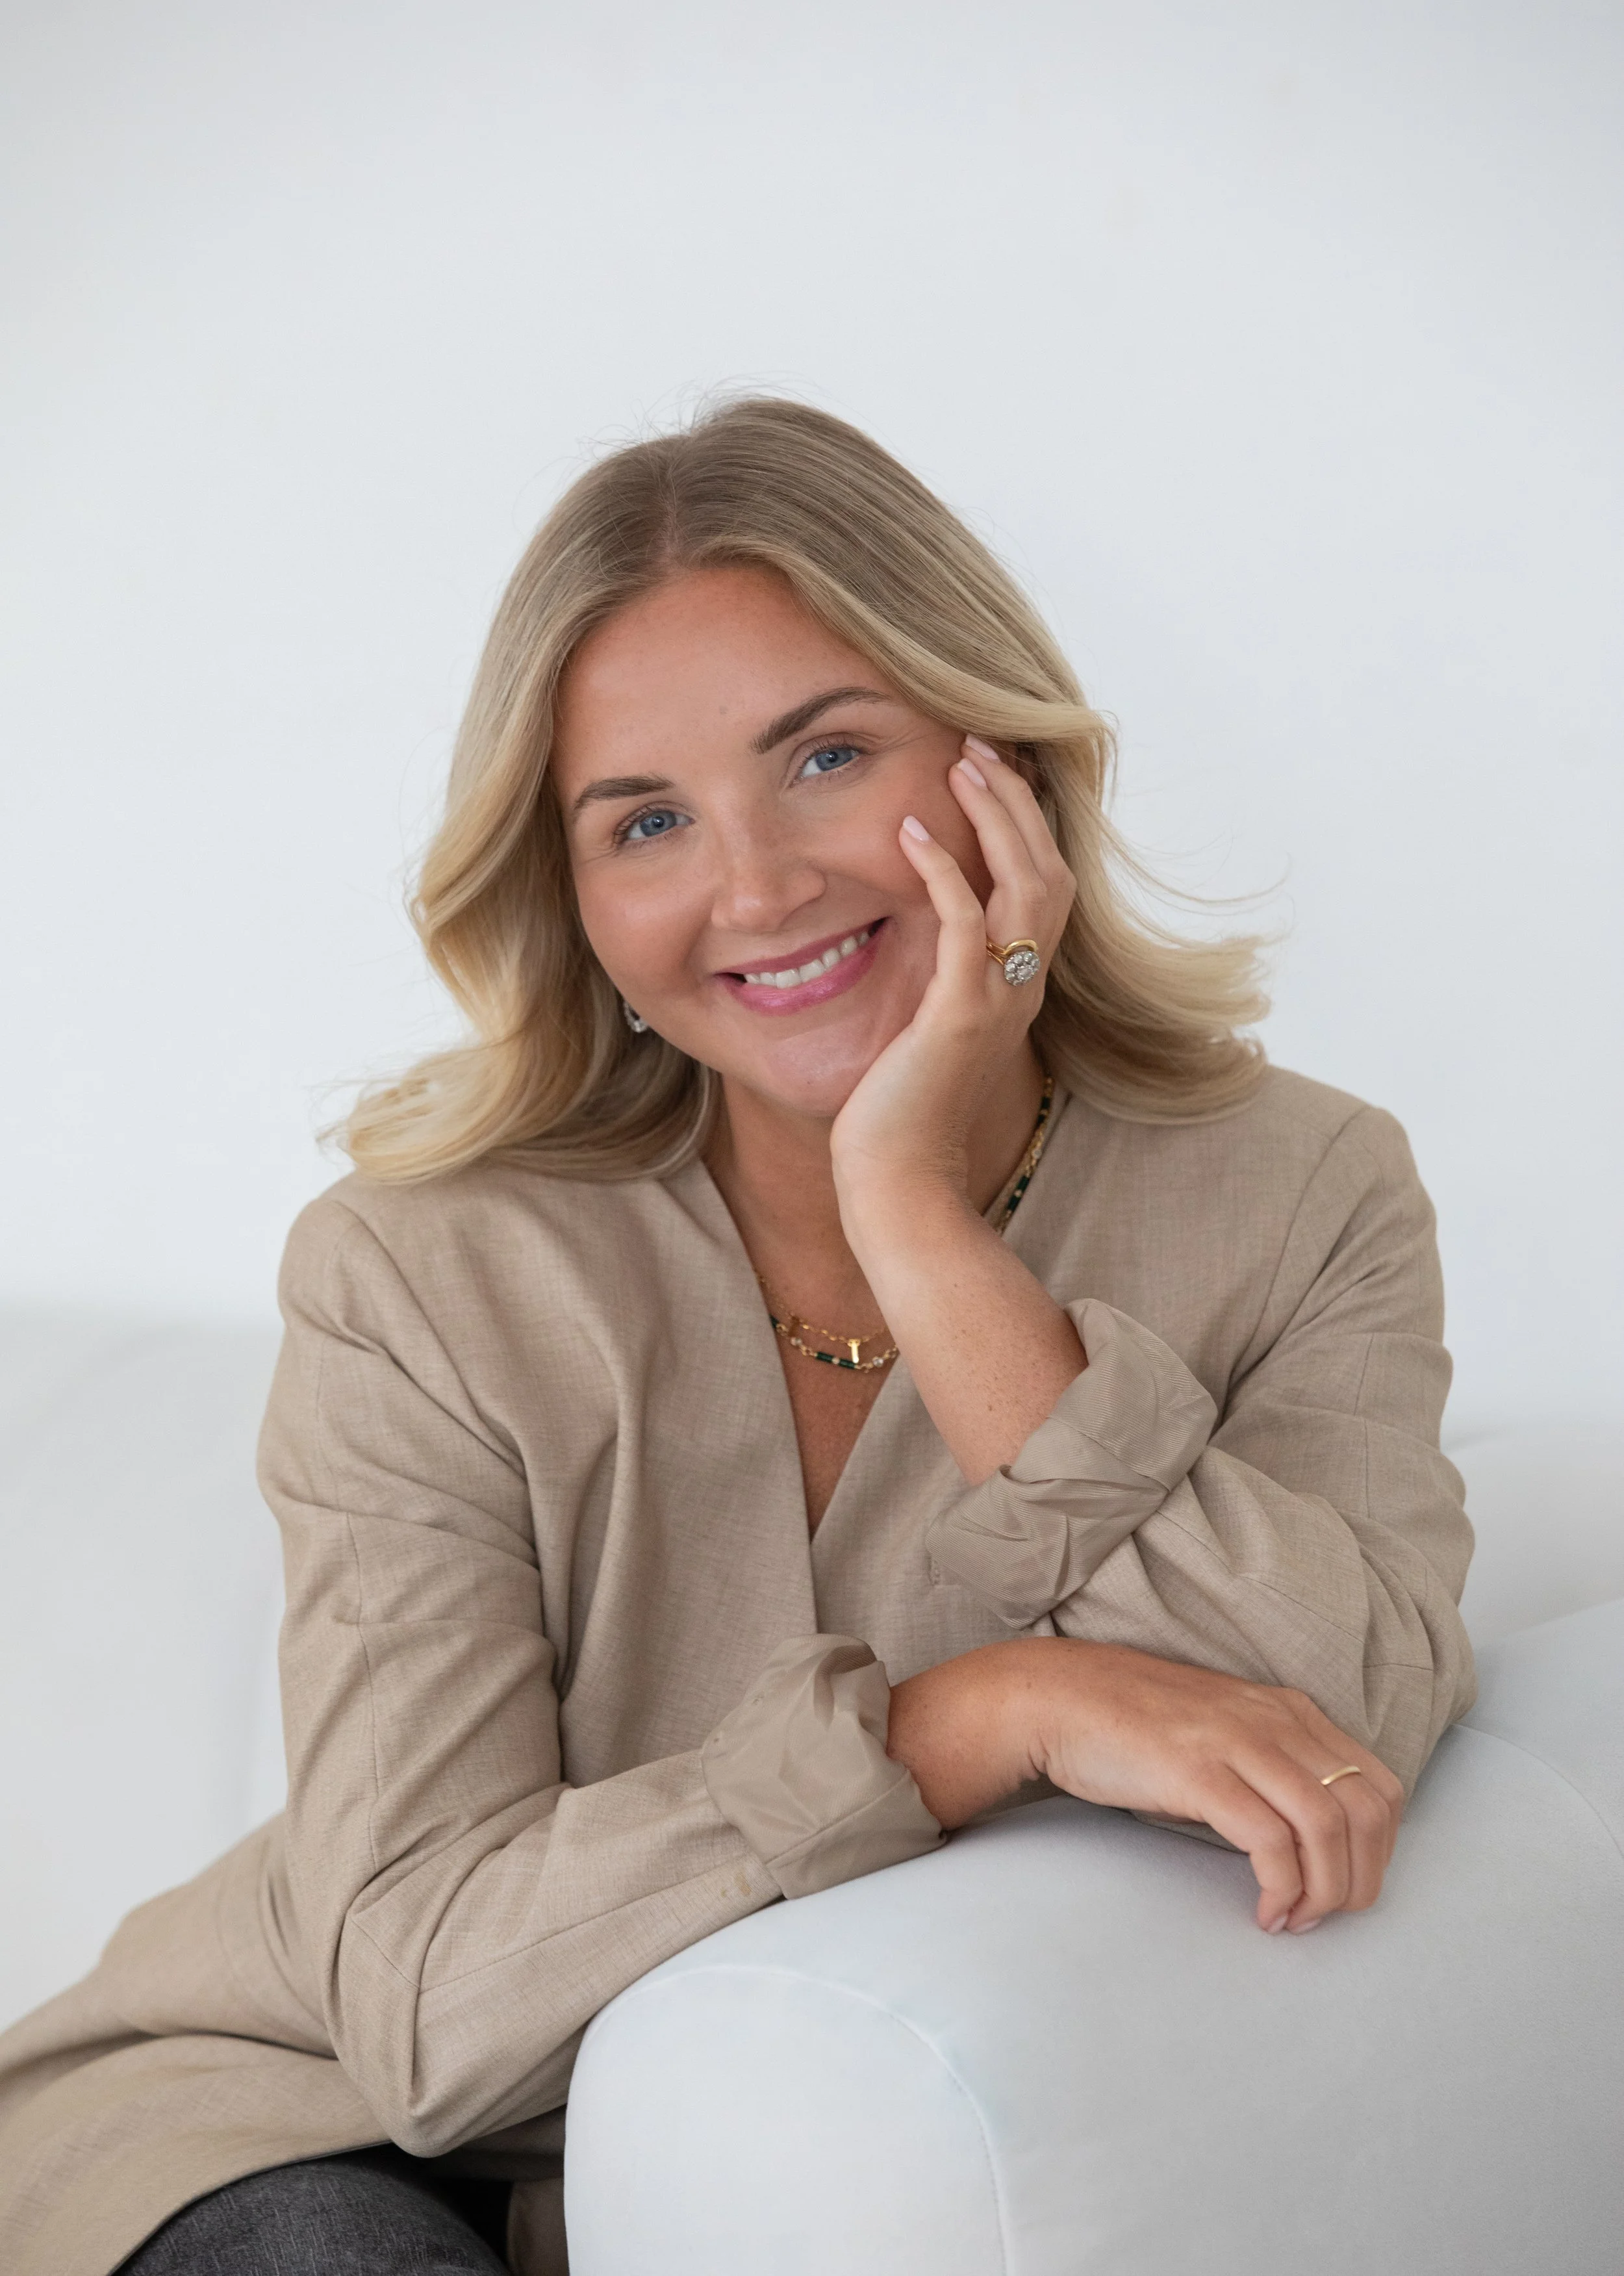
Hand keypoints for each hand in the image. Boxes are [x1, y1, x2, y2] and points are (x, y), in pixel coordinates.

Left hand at [829, 737, 1074, 1208]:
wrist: (898, 1182)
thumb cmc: (897, 1113)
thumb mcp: (925, 1028)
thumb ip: (938, 977)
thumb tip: (919, 930)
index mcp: (1016, 989)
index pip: (1044, 888)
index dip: (1029, 824)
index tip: (996, 769)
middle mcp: (1021, 990)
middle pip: (1049, 872)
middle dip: (1017, 801)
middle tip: (980, 742)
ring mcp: (996, 1003)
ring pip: (1025, 888)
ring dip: (995, 819)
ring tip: (961, 762)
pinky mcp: (957, 1017)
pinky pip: (966, 927)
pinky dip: (945, 871)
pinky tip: (912, 831)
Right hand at [888, 1639, 1404, 1931]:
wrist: (1058, 1697)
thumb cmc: (1135, 1726)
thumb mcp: (1223, 1733)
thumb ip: (1269, 1767)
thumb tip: (1309, 1840)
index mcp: (1289, 1711)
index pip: (1380, 1787)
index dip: (1380, 1851)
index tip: (1348, 1887)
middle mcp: (1277, 1720)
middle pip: (1366, 1811)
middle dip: (1362, 1879)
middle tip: (1327, 1917)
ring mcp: (1239, 1742)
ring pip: (1328, 1827)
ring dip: (1325, 1892)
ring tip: (1295, 1920)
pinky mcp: (1200, 1771)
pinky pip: (1271, 1841)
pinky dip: (1282, 1888)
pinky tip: (1265, 1911)